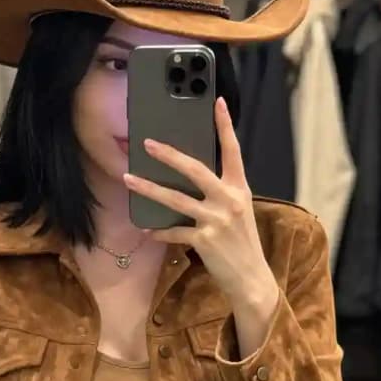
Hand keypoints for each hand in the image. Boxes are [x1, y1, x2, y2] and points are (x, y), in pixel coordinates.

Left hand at [123, 96, 278, 312]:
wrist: (251, 278)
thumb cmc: (242, 244)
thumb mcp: (238, 212)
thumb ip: (221, 193)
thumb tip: (191, 179)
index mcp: (240, 189)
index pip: (233, 151)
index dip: (225, 126)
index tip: (217, 102)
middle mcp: (229, 200)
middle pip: (195, 170)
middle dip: (169, 155)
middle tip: (148, 144)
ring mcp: (217, 220)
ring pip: (176, 199)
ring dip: (149, 188)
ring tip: (129, 179)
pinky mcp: (205, 240)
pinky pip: (174, 231)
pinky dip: (159, 231)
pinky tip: (146, 230)